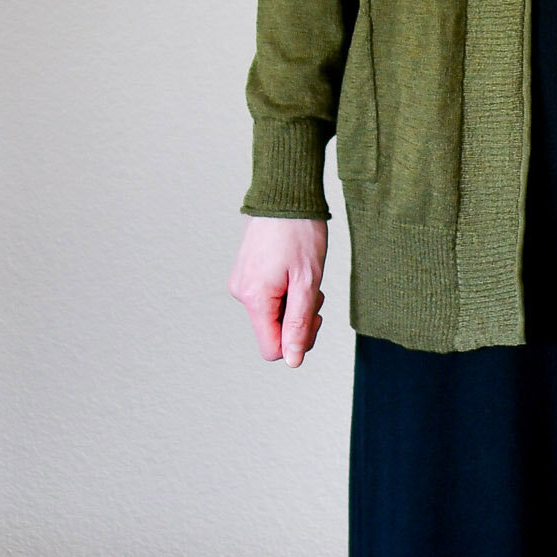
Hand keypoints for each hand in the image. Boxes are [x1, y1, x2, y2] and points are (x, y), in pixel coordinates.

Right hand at [229, 217, 327, 365]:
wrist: (284, 195)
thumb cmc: (300, 234)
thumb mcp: (307, 282)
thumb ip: (298, 324)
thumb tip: (293, 360)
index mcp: (255, 299)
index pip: (272, 349)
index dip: (297, 342)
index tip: (313, 317)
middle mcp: (242, 294)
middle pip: (273, 332)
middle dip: (299, 319)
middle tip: (314, 291)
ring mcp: (242, 283)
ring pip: (272, 314)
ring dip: (294, 303)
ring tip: (304, 275)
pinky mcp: (246, 274)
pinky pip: (268, 297)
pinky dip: (285, 291)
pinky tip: (293, 270)